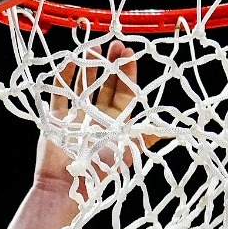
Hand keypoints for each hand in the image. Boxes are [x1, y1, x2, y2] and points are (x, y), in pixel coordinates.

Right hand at [33, 41, 150, 187]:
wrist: (67, 184)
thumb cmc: (100, 168)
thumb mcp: (127, 149)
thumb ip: (145, 135)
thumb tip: (170, 129)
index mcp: (116, 123)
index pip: (125, 93)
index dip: (128, 74)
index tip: (129, 54)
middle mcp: (98, 117)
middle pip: (105, 85)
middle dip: (111, 65)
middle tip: (115, 44)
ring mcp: (76, 116)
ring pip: (83, 85)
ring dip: (89, 66)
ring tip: (94, 46)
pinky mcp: (57, 118)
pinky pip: (60, 93)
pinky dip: (63, 77)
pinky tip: (68, 60)